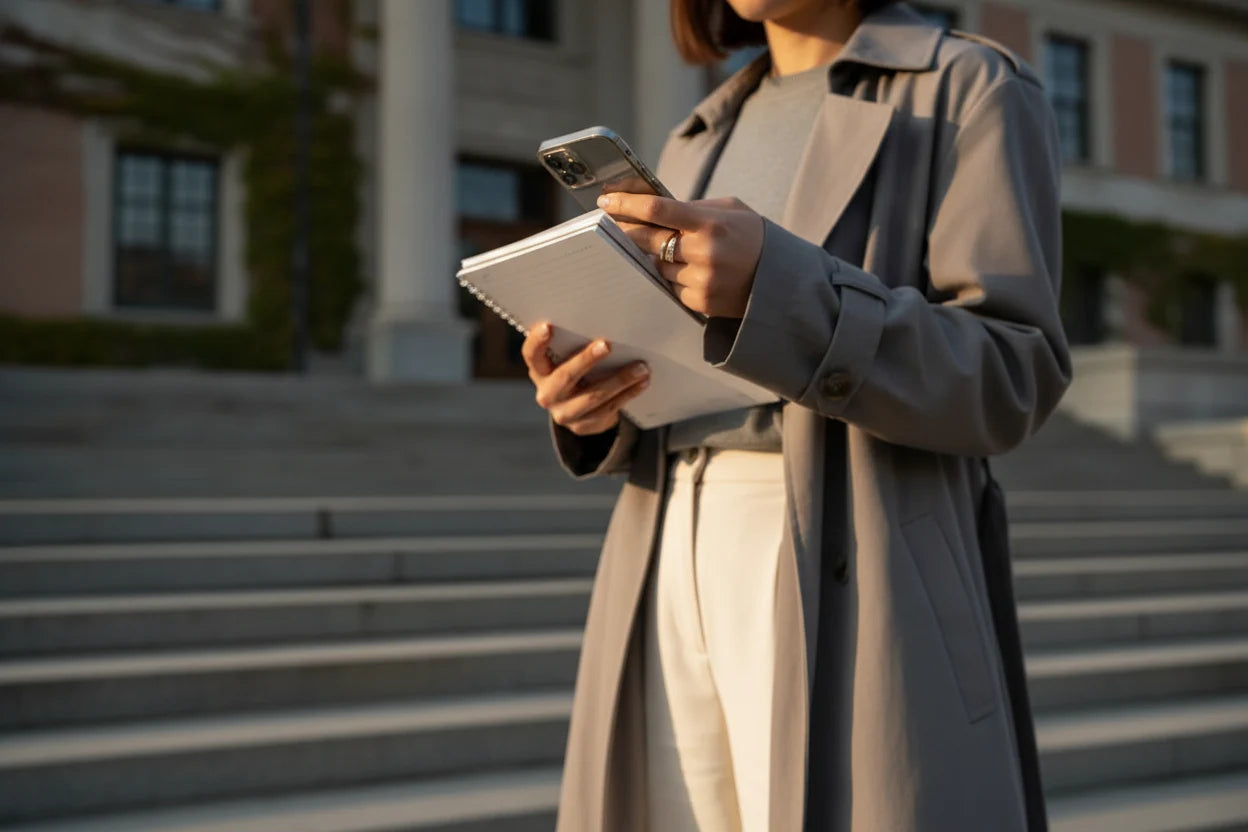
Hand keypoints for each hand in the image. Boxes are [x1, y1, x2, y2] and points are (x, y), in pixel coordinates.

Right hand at [522, 321, 649, 435]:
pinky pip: (608, 409)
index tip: (548, 326)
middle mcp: (547, 394)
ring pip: (593, 397)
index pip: (531, 355)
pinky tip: (642, 382)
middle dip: (586, 360)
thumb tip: (603, 321)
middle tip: (607, 345)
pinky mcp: (583, 426)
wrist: (576, 409)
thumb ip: (573, 345)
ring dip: (620, 380)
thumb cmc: (574, 370)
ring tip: (641, 367)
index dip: (537, 342)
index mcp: (539, 371)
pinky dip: (628, 394)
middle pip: (565, 377)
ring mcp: (564, 414)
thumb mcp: (566, 359)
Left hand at [597, 193, 764, 318]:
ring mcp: (700, 280)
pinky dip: (675, 277)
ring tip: (680, 252)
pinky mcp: (699, 302)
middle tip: (617, 225)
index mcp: (709, 223)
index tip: (606, 200)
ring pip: (657, 266)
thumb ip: (693, 208)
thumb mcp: (729, 210)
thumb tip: (653, 208)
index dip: (627, 204)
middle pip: (648, 240)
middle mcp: (702, 253)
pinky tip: (692, 272)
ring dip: (659, 258)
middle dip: (630, 232)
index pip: (657, 210)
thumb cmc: (751, 237)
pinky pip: (671, 287)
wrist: (780, 279)